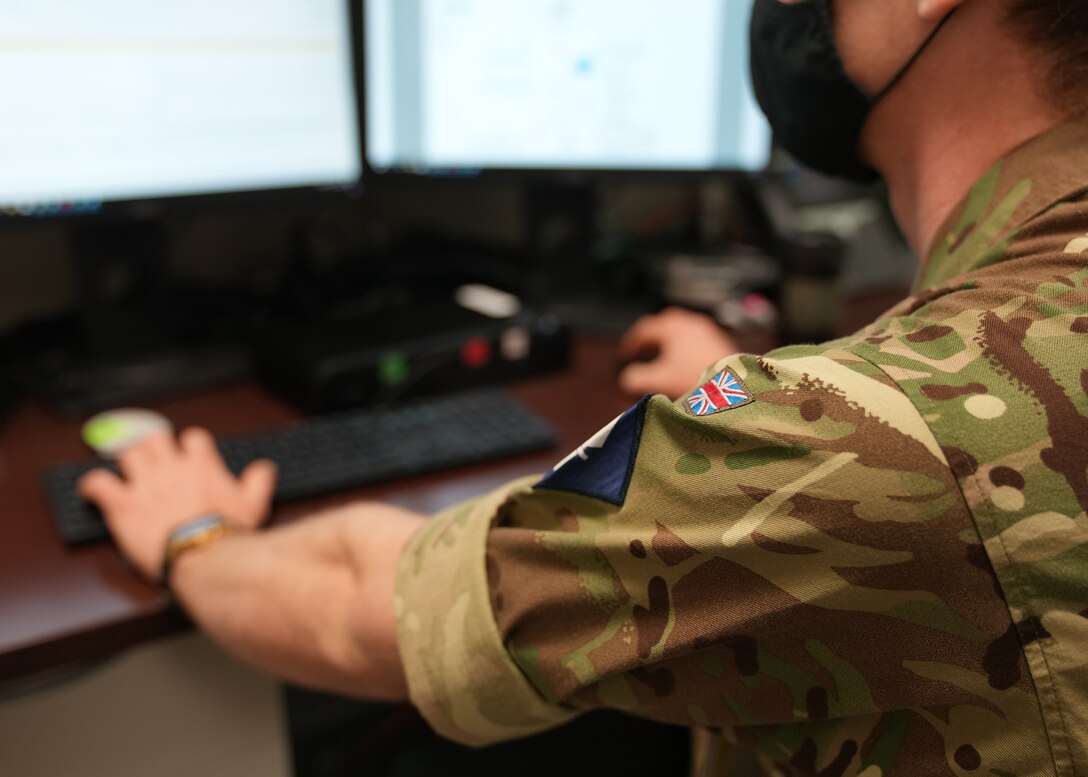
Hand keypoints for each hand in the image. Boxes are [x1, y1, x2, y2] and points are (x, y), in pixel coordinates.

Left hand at [78, 427, 276, 582]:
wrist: (203, 557)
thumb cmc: (227, 534)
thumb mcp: (255, 506)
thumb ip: (258, 482)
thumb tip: (264, 469)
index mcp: (201, 464)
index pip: (193, 438)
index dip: (190, 447)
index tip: (190, 457)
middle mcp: (170, 467)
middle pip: (155, 438)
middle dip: (154, 446)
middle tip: (154, 459)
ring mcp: (144, 484)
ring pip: (127, 453)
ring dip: (126, 459)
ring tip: (127, 469)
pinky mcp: (122, 504)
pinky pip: (98, 483)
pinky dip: (92, 484)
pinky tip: (93, 490)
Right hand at [617, 307, 739, 398]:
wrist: (736, 388)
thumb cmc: (697, 381)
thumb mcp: (657, 382)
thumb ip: (634, 379)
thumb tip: (627, 379)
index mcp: (673, 327)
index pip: (644, 329)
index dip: (630, 342)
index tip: (625, 355)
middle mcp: (691, 324)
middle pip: (664, 323)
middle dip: (651, 337)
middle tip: (642, 351)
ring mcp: (708, 331)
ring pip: (683, 330)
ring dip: (670, 342)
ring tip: (663, 358)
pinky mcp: (721, 343)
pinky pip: (698, 339)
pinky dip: (686, 347)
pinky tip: (686, 365)